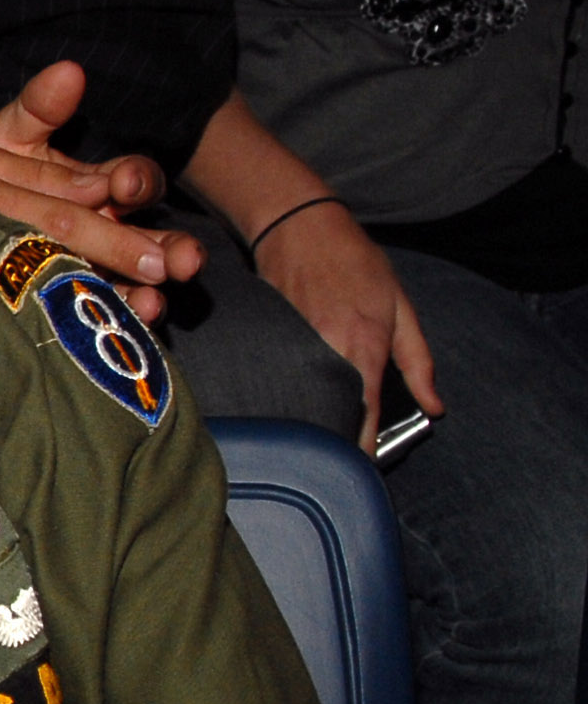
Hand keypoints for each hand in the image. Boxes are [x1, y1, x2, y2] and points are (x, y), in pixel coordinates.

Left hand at [0, 63, 202, 322]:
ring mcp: (95, 268)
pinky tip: (130, 321)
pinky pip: (106, 311)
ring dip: (153, 288)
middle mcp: (106, 227)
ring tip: (157, 300)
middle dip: (167, 246)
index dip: (133, 180)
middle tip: (181, 259)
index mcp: (96, 184)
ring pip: (138, 279)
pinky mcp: (77, 302)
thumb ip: (38, 109)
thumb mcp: (8, 140)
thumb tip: (69, 71)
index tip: (121, 186)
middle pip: (150, 235)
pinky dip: (121, 316)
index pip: (132, 178)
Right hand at [248, 199, 438, 455]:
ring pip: (302, 401)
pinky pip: (282, 380)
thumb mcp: (401, 308)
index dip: (363, 452)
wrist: (299, 228)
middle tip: (343, 460)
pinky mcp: (270, 344)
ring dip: (312, 422)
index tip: (364, 475)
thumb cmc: (356, 264)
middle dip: (336, 442)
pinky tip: (294, 404)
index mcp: (363, 349)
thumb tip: (434, 406)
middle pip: (329, 417)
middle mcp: (326, 354)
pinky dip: (291, 396)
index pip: (364, 417)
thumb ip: (418, 362)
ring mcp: (292, 350)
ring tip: (318, 439)